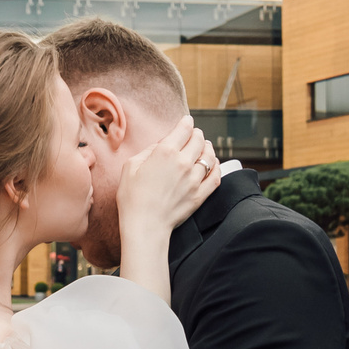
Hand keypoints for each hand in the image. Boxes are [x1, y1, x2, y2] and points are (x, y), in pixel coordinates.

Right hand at [117, 118, 219, 240]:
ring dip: (207, 148)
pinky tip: (213, 165)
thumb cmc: (133, 198)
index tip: (187, 122)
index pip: (184, 129)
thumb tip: (161, 144)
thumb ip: (148, 151)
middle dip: (196, 134)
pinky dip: (217, 167)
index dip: (186, 123)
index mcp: (165, 152)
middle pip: (199, 140)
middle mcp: (183, 162)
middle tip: (194, 135)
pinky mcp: (201, 195)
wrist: (145, 226)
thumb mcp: (131, 167)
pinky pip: (217, 176)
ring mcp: (195, 179)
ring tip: (205, 147)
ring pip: (210, 156)